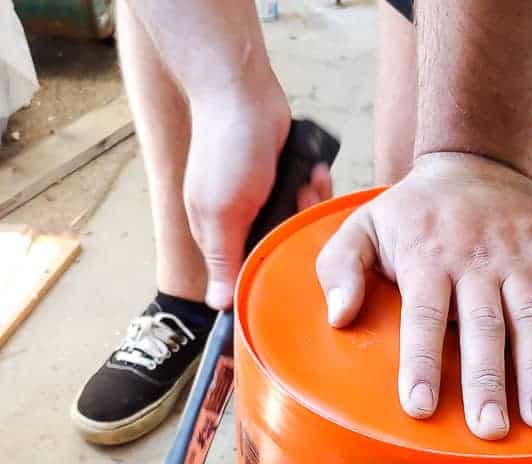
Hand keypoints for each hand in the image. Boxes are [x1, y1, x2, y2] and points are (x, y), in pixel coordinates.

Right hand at [185, 79, 331, 308]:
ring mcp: (262, 202)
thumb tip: (217, 304)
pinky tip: (314, 171)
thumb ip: (222, 259)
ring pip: (297, 224)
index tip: (287, 256)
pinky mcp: (282, 182)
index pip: (245, 275)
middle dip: (295, 230)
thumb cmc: (226, 148)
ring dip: (309, 203)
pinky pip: (307, 198)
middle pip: (279, 249)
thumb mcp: (222, 213)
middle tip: (299, 204)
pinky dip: (314, 185)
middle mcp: (240, 223)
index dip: (270, 269)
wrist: (241, 91)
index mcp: (219, 237)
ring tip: (308, 181)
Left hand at [316, 153, 531, 439]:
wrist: (473, 159)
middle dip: (487, 380)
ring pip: (531, 321)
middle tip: (490, 430)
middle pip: (482, 328)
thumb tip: (337, 316)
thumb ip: (341, 269)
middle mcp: (475, 265)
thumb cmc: (412, 212)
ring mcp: (518, 264)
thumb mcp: (362, 226)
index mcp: (427, 261)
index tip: (421, 408)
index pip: (423, 317)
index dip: (422, 362)